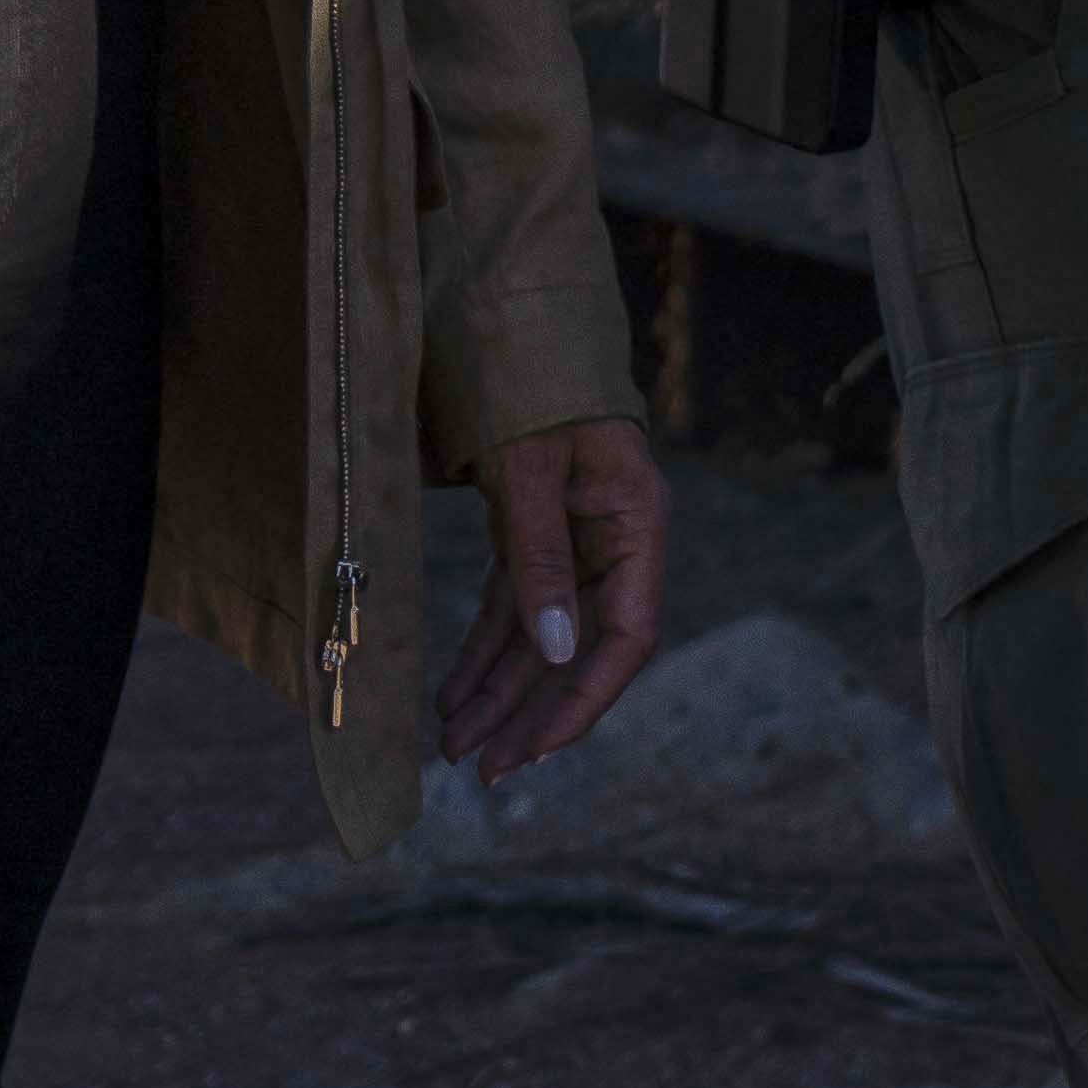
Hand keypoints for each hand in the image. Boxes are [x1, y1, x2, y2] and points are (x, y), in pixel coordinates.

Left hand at [439, 414, 673, 785]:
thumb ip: (541, 559)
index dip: (586, 699)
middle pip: (581, 650)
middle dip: (531, 714)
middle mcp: (613, 541)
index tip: (538, 747)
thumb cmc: (529, 383)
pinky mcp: (534, 533)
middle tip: (484, 771)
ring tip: (453, 749)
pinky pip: (512, 608)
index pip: (628, 636)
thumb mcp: (529, 469)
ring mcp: (574, 540)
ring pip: (540, 637)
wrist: (509, 316)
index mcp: (636, 523)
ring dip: (499, 693)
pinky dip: (482, 651)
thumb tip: (557, 654)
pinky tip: (451, 696)